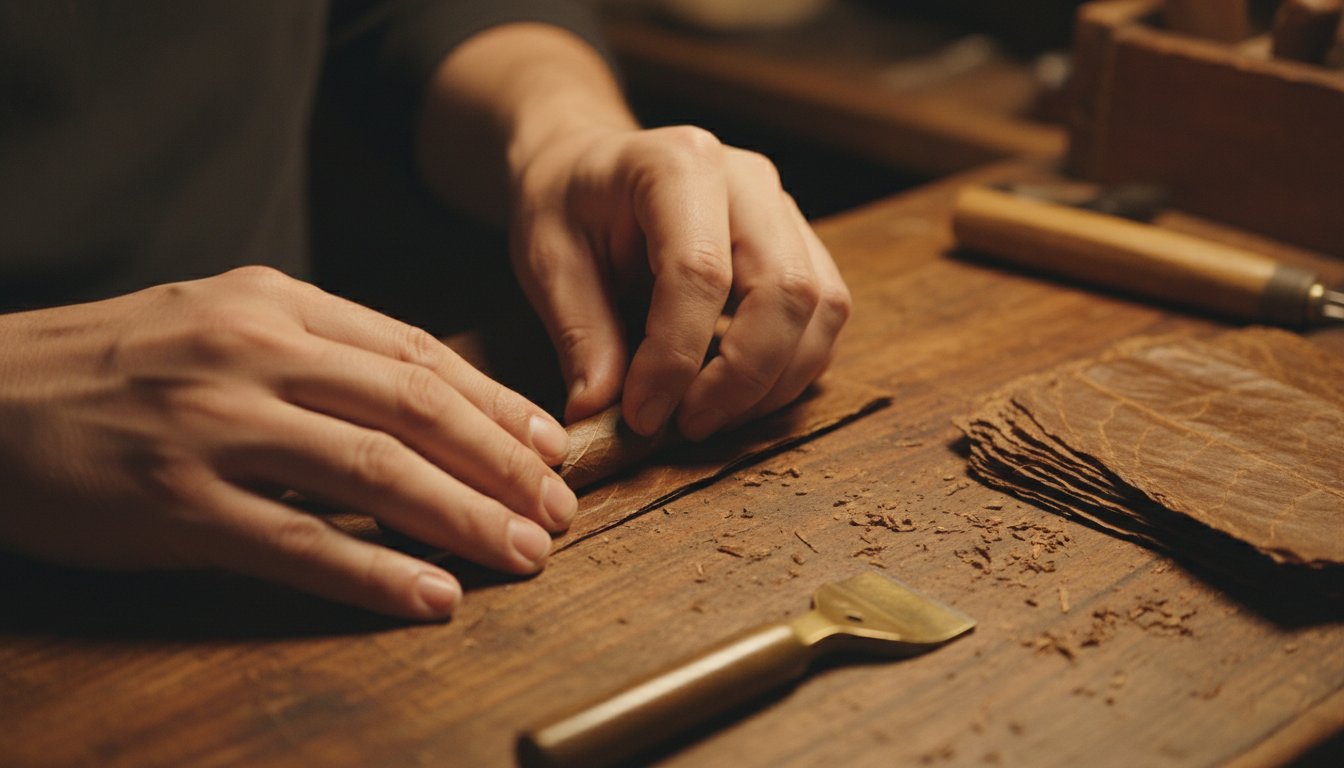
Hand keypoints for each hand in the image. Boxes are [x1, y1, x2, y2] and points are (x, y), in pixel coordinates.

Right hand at [0, 267, 575, 619]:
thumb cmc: (117, 364)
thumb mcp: (221, 320)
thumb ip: (319, 350)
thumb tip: (427, 402)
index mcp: (275, 302)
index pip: (418, 352)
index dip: (497, 404)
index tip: (550, 447)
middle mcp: (254, 352)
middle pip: (415, 408)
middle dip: (502, 465)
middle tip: (560, 510)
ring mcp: (214, 426)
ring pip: (373, 472)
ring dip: (463, 518)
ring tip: (523, 554)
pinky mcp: (176, 503)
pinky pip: (298, 544)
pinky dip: (373, 574)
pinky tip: (430, 597)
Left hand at [508, 125, 850, 439]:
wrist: (589, 168)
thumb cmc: (566, 206)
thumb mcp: (547, 261)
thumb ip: (579, 334)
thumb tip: (600, 410)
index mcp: (678, 164)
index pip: (700, 271)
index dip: (676, 357)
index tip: (641, 415)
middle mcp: (748, 179)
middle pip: (784, 289)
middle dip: (741, 378)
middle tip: (685, 426)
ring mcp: (783, 210)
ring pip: (820, 306)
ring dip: (774, 382)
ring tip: (709, 416)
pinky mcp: (800, 243)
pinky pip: (825, 315)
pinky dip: (791, 369)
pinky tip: (738, 396)